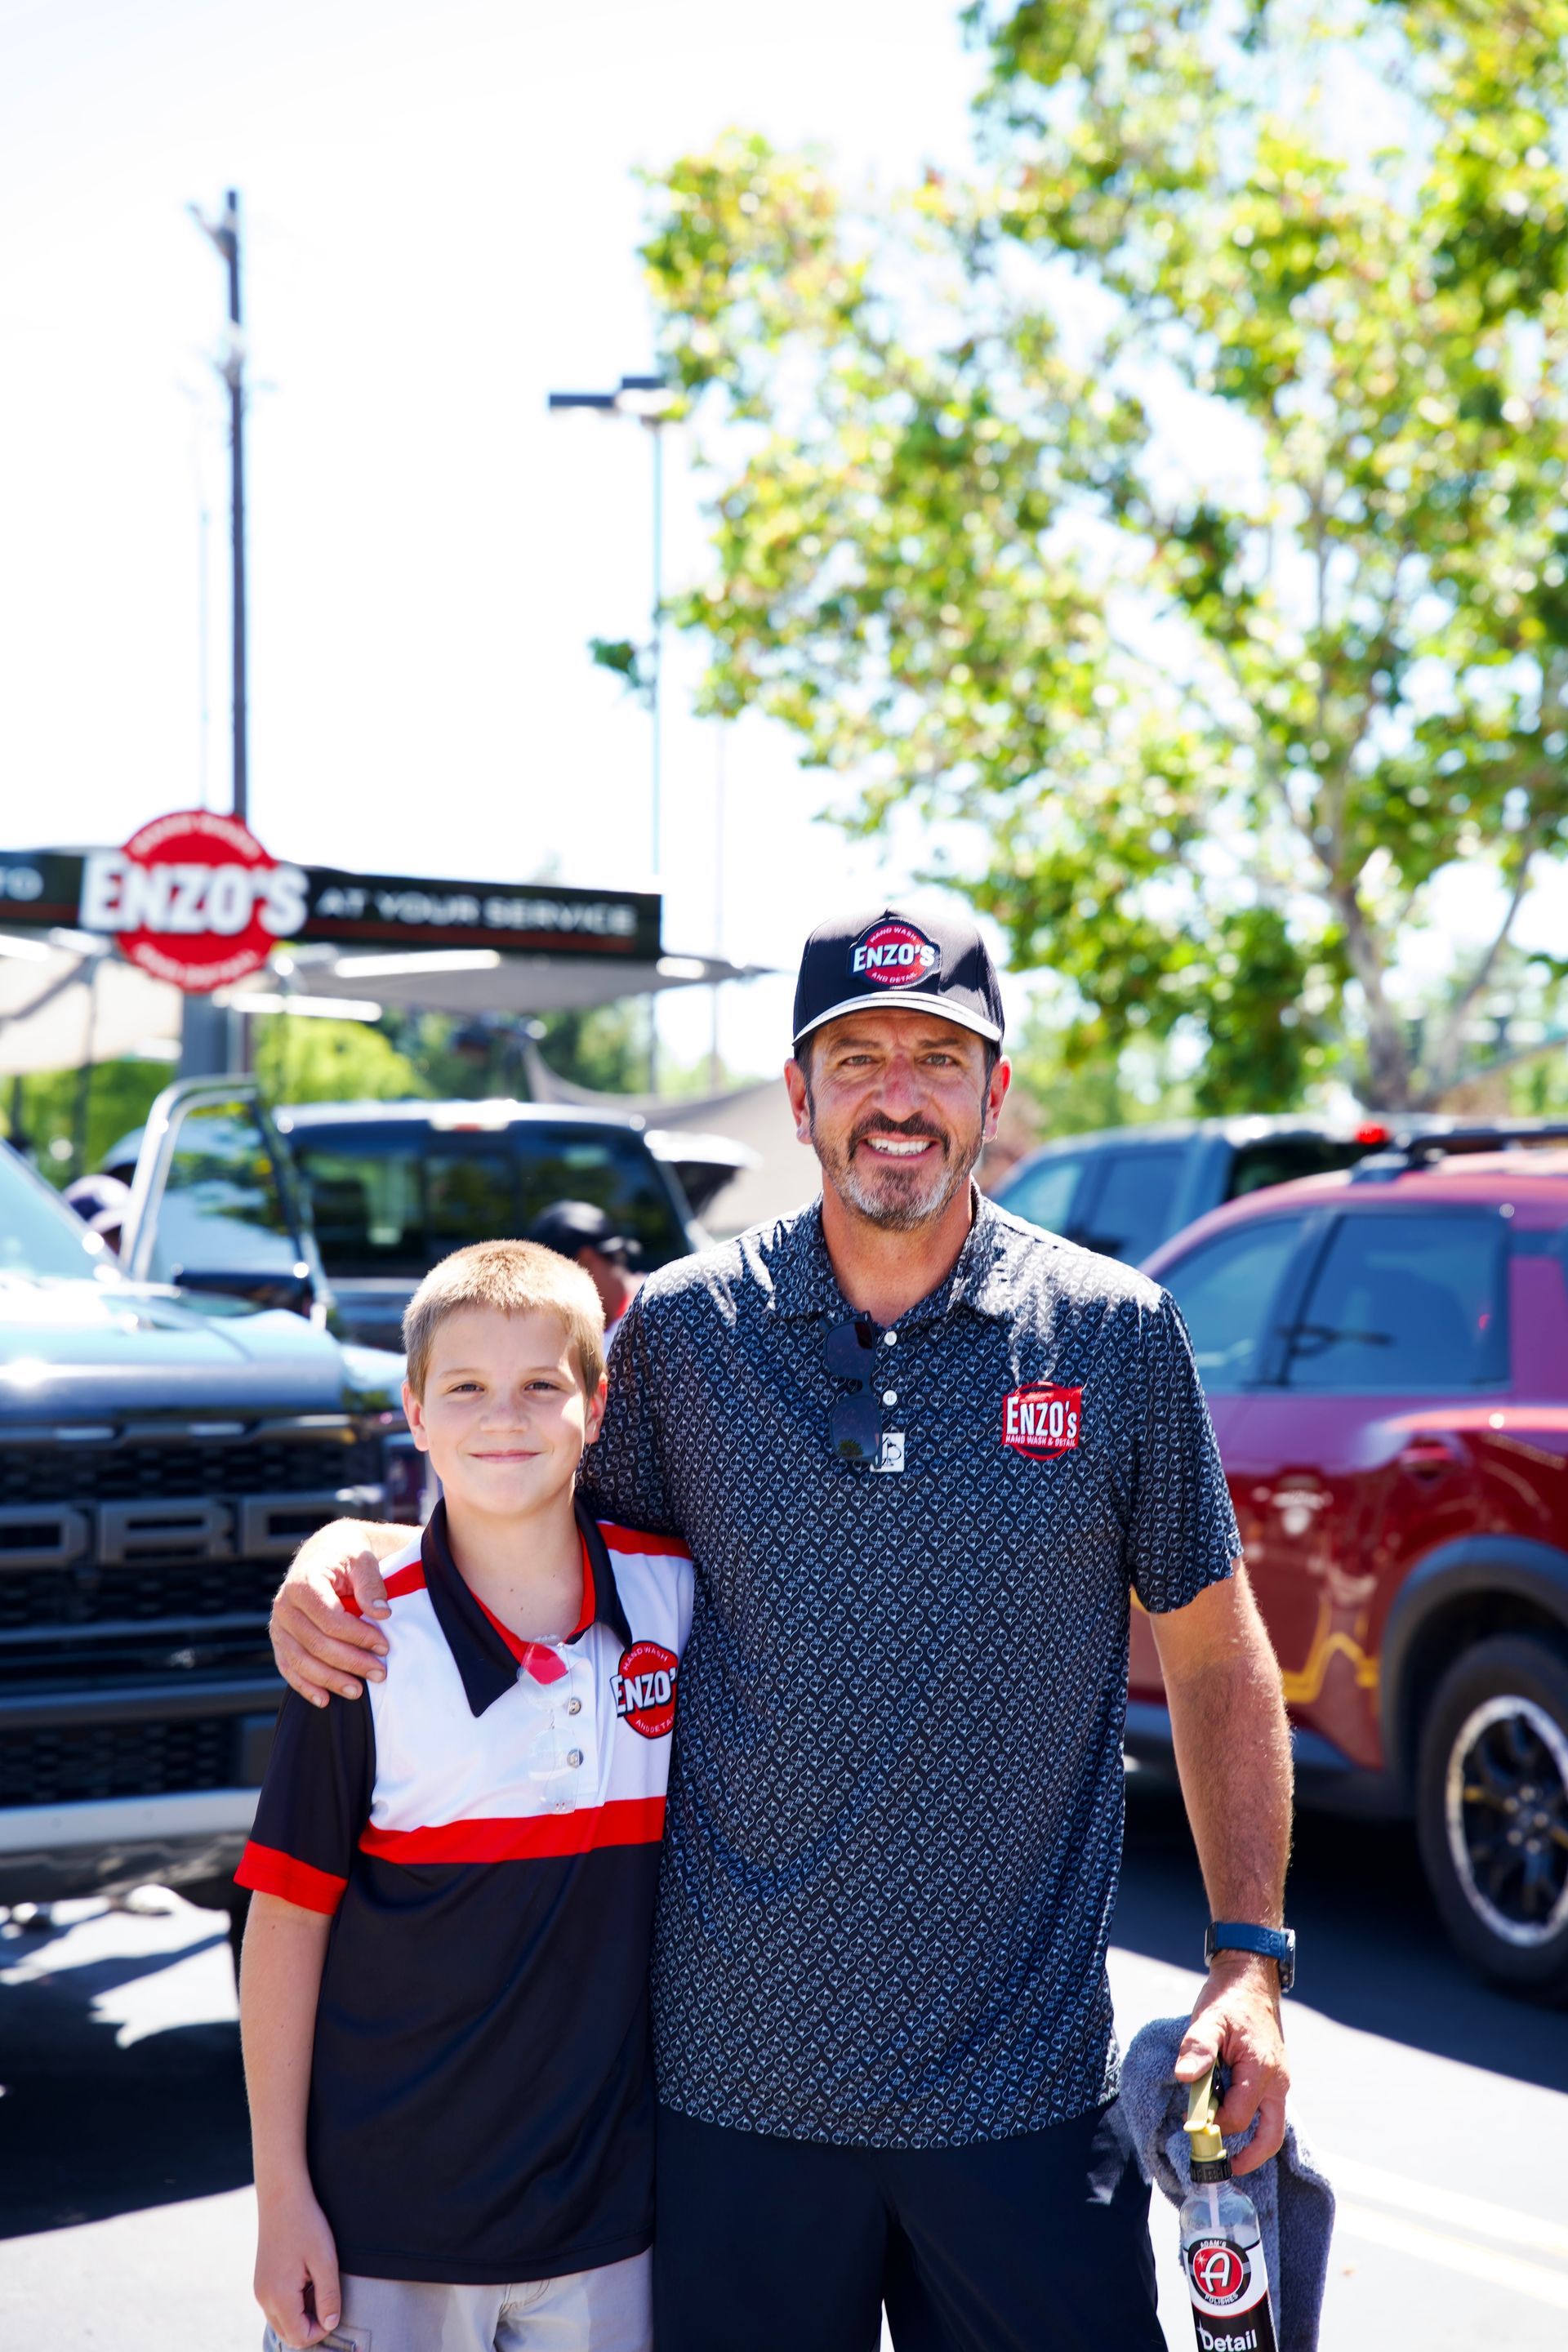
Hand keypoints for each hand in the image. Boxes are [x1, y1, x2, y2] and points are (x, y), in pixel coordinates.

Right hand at [255, 2182, 341, 2346]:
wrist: (281, 2196)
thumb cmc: (306, 2224)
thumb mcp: (325, 2260)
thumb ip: (328, 2296)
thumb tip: (331, 2324)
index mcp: (279, 2296)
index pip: (300, 2337)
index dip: (322, 2329)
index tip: (334, 2307)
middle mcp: (264, 2298)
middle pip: (289, 2334)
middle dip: (311, 2324)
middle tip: (327, 2297)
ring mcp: (260, 2290)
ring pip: (283, 2321)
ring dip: (303, 2313)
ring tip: (317, 2284)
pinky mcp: (261, 2281)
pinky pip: (277, 2306)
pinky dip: (293, 2302)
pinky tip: (306, 2278)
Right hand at [271, 1521, 394, 1708]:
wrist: (325, 1552)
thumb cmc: (347, 1555)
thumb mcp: (362, 1559)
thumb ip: (371, 1584)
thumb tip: (382, 1613)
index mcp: (303, 1583)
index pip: (330, 1620)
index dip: (358, 1637)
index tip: (385, 1647)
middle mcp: (284, 1606)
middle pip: (316, 1644)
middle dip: (350, 1662)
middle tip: (379, 1673)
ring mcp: (279, 1625)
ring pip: (301, 1661)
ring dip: (330, 1680)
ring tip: (358, 1691)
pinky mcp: (280, 1639)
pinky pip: (288, 1667)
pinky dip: (305, 1686)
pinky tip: (325, 1699)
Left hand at [1173, 1952, 1288, 2176]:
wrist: (1250, 1980)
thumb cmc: (1228, 2000)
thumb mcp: (1207, 2019)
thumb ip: (1197, 2048)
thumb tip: (1186, 2077)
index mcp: (1261, 2070)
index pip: (1238, 2116)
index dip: (1213, 2126)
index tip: (1189, 2123)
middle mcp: (1277, 2082)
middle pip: (1270, 2136)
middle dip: (1247, 2157)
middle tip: (1220, 2168)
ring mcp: (1279, 2082)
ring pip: (1273, 2128)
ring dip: (1251, 2144)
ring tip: (1224, 2154)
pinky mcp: (1275, 2080)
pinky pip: (1269, 2113)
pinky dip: (1252, 2125)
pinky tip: (1229, 2123)